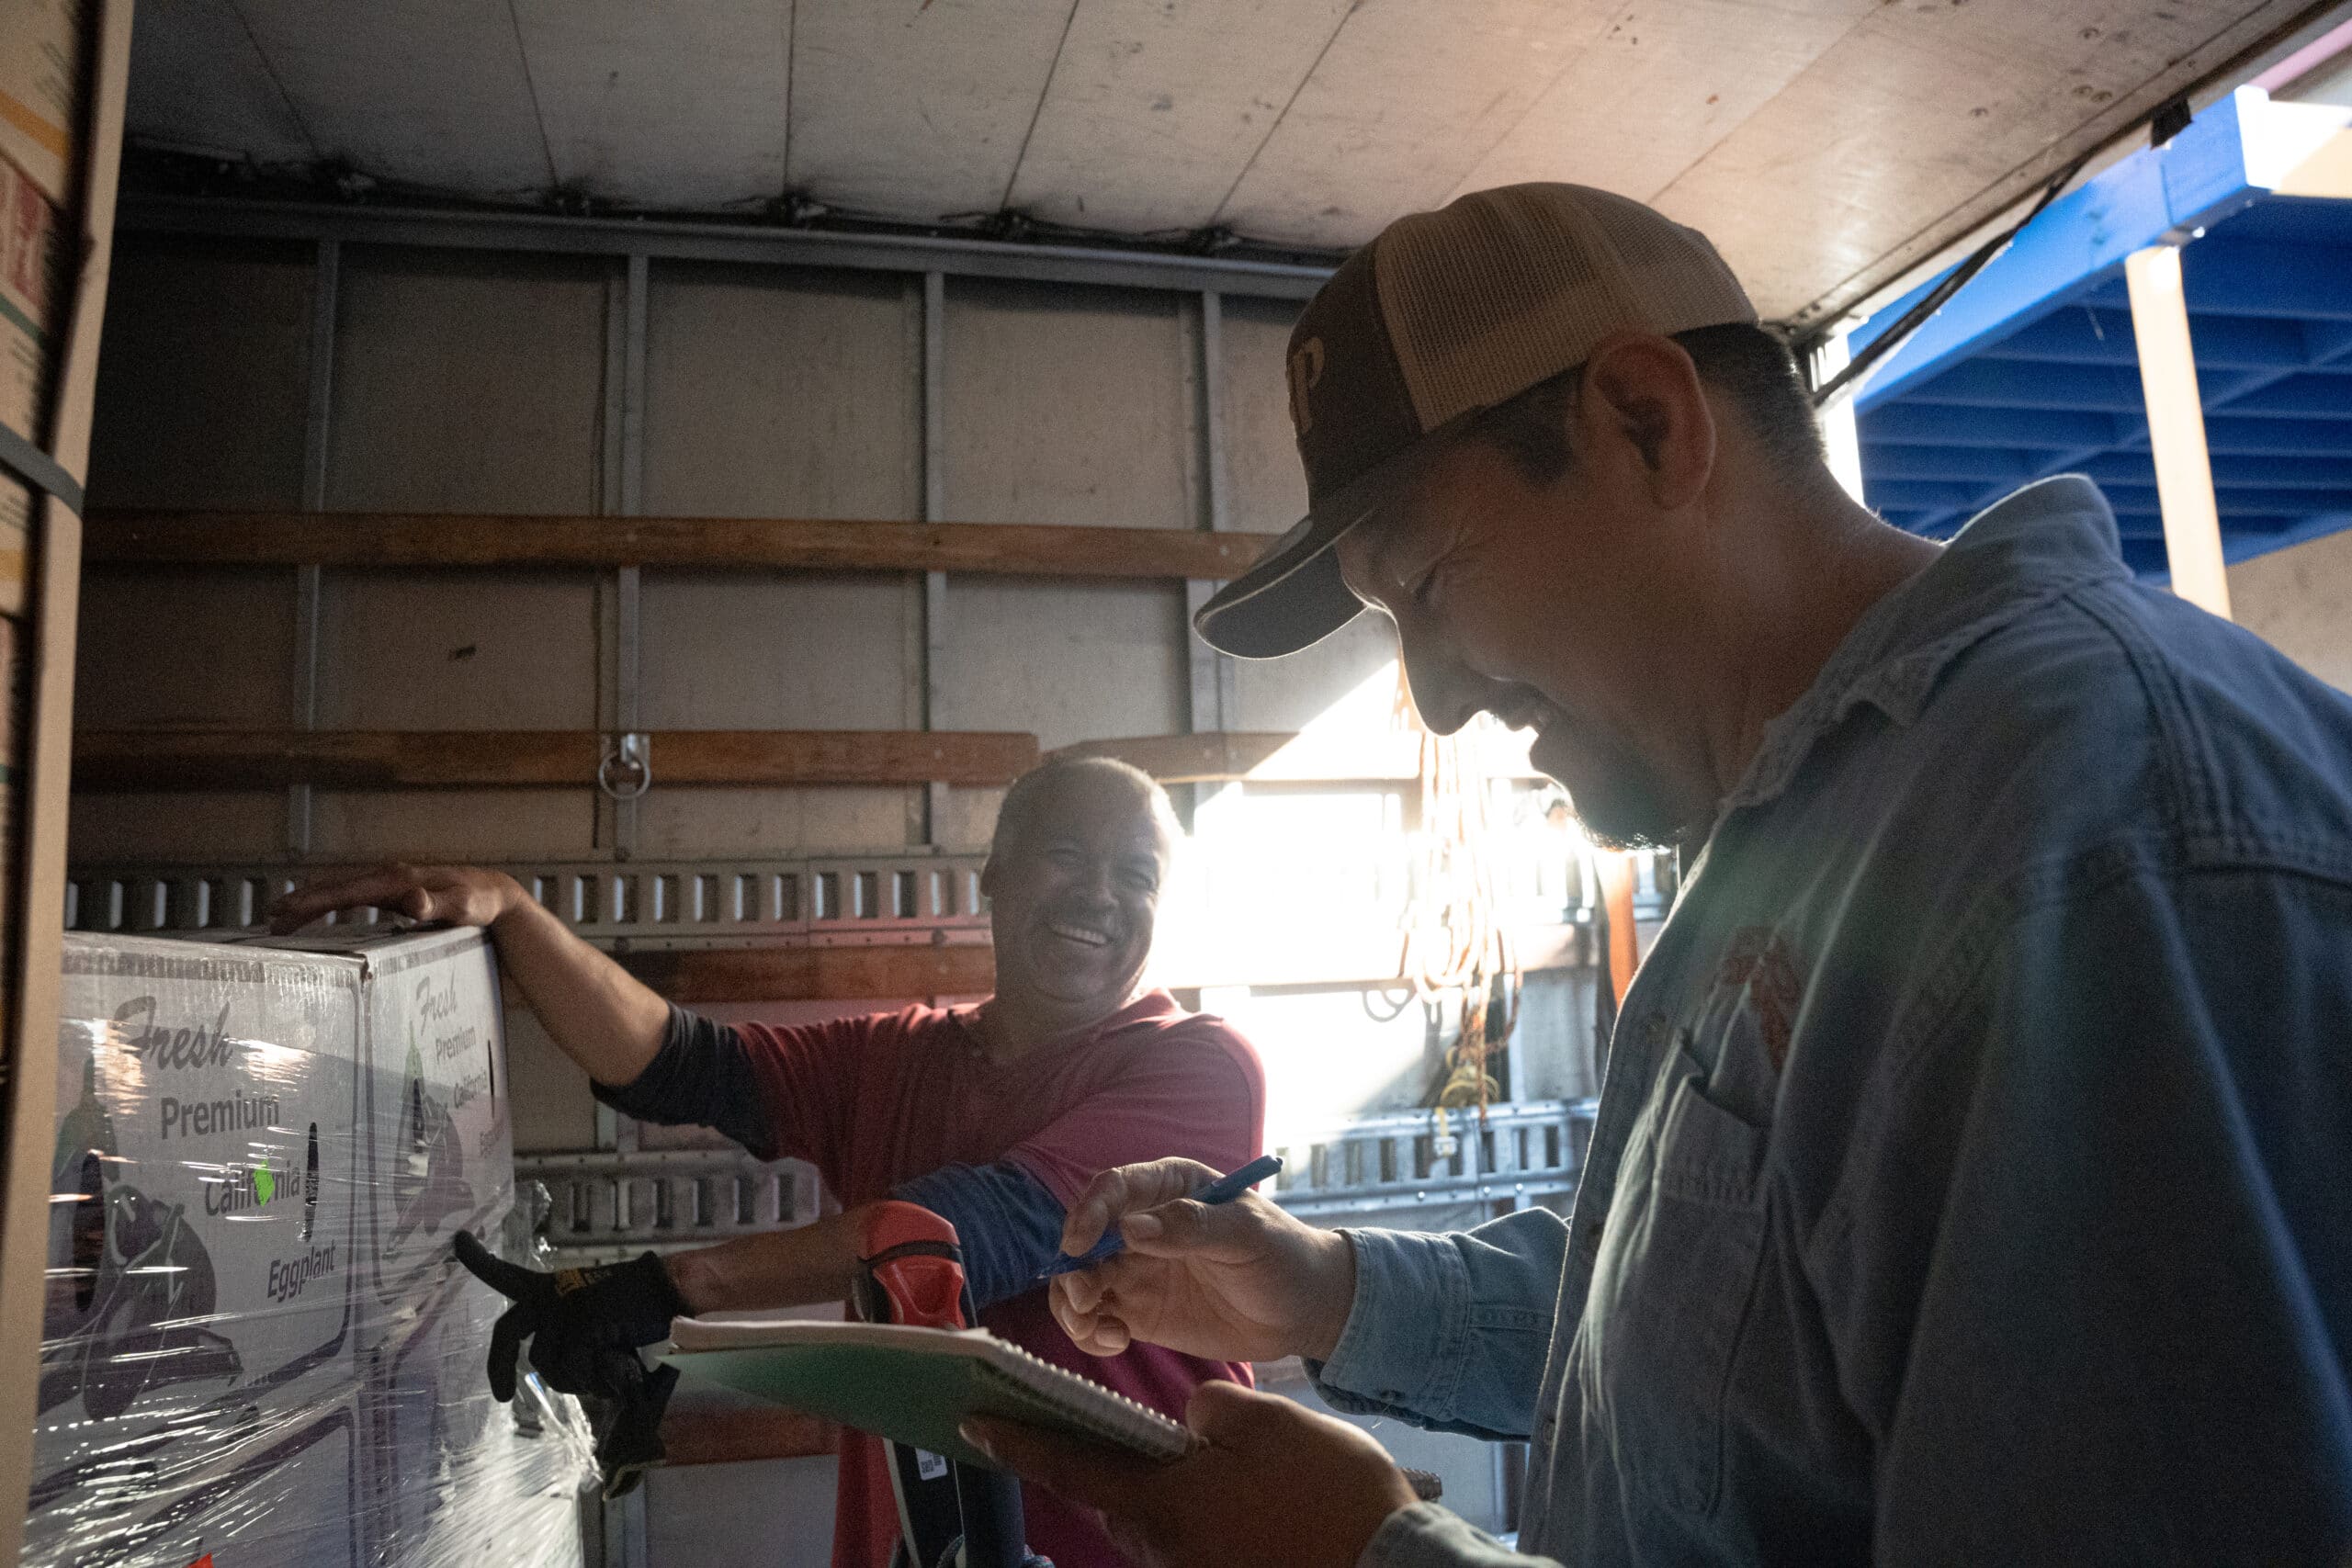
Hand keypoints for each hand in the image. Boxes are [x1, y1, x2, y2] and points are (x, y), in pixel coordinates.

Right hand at [268, 863, 525, 934]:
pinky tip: (321, 914)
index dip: (313, 901)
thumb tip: (411, 902)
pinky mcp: (394, 890)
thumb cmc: (477, 903)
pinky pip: (354, 895)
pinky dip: (332, 902)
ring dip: (312, 901)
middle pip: (336, 886)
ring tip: (282, 919)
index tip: (284, 911)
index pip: (346, 890)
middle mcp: (389, 876)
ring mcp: (390, 881)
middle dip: (302, 901)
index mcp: (397, 880)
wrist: (494, 893)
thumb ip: (436, 906)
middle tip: (270, 920)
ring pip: (342, 888)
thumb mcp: (461, 908)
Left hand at [452, 1231, 685, 1400]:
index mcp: (551, 1286)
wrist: (666, 1291)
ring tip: (609, 1367)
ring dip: (576, 1379)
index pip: (506, 1273)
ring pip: (547, 1365)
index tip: (457, 1240)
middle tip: (503, 1397)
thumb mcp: (594, 1321)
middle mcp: (550, 1293)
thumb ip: (571, 1344)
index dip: (478, 1260)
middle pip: (507, 1331)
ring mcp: (564, 1306)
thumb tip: (565, 1378)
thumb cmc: (636, 1309)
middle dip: (498, 1367)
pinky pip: (573, 1368)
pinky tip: (619, 1368)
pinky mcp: (580, 1322)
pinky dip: (595, 1378)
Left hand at [966, 1380, 1416, 1567]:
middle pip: (1115, 1498)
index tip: (974, 1425)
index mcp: (1162, 1502)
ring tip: (1201, 1459)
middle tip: (1111, 1427)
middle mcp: (1164, 1548)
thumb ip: (1211, 1410)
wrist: (1390, 1566)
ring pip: (1156, 1520)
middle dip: (1108, 1463)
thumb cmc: (1328, 1495)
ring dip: (1163, 1488)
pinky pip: (1192, 1539)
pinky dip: (1197, 1510)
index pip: (1070, 1465)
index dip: (1019, 1442)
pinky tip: (1236, 1492)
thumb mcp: (1268, 1423)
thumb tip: (1191, 1423)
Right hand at [1050, 1158, 1355, 1363]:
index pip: (1113, 1189)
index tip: (1079, 1244)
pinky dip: (1089, 1331)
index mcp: (1169, 1187)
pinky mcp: (1137, 1311)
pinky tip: (1114, 1343)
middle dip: (1073, 1268)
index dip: (1088, 1213)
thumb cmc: (1282, 1256)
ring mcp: (1136, 1269)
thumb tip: (1130, 1228)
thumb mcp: (1246, 1235)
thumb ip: (1191, 1227)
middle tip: (1086, 1299)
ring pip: (1080, 1280)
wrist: (1304, 1310)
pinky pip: (1095, 1317)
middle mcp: (1142, 1224)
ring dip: (1073, 1304)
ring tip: (1099, 1330)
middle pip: (1085, 1238)